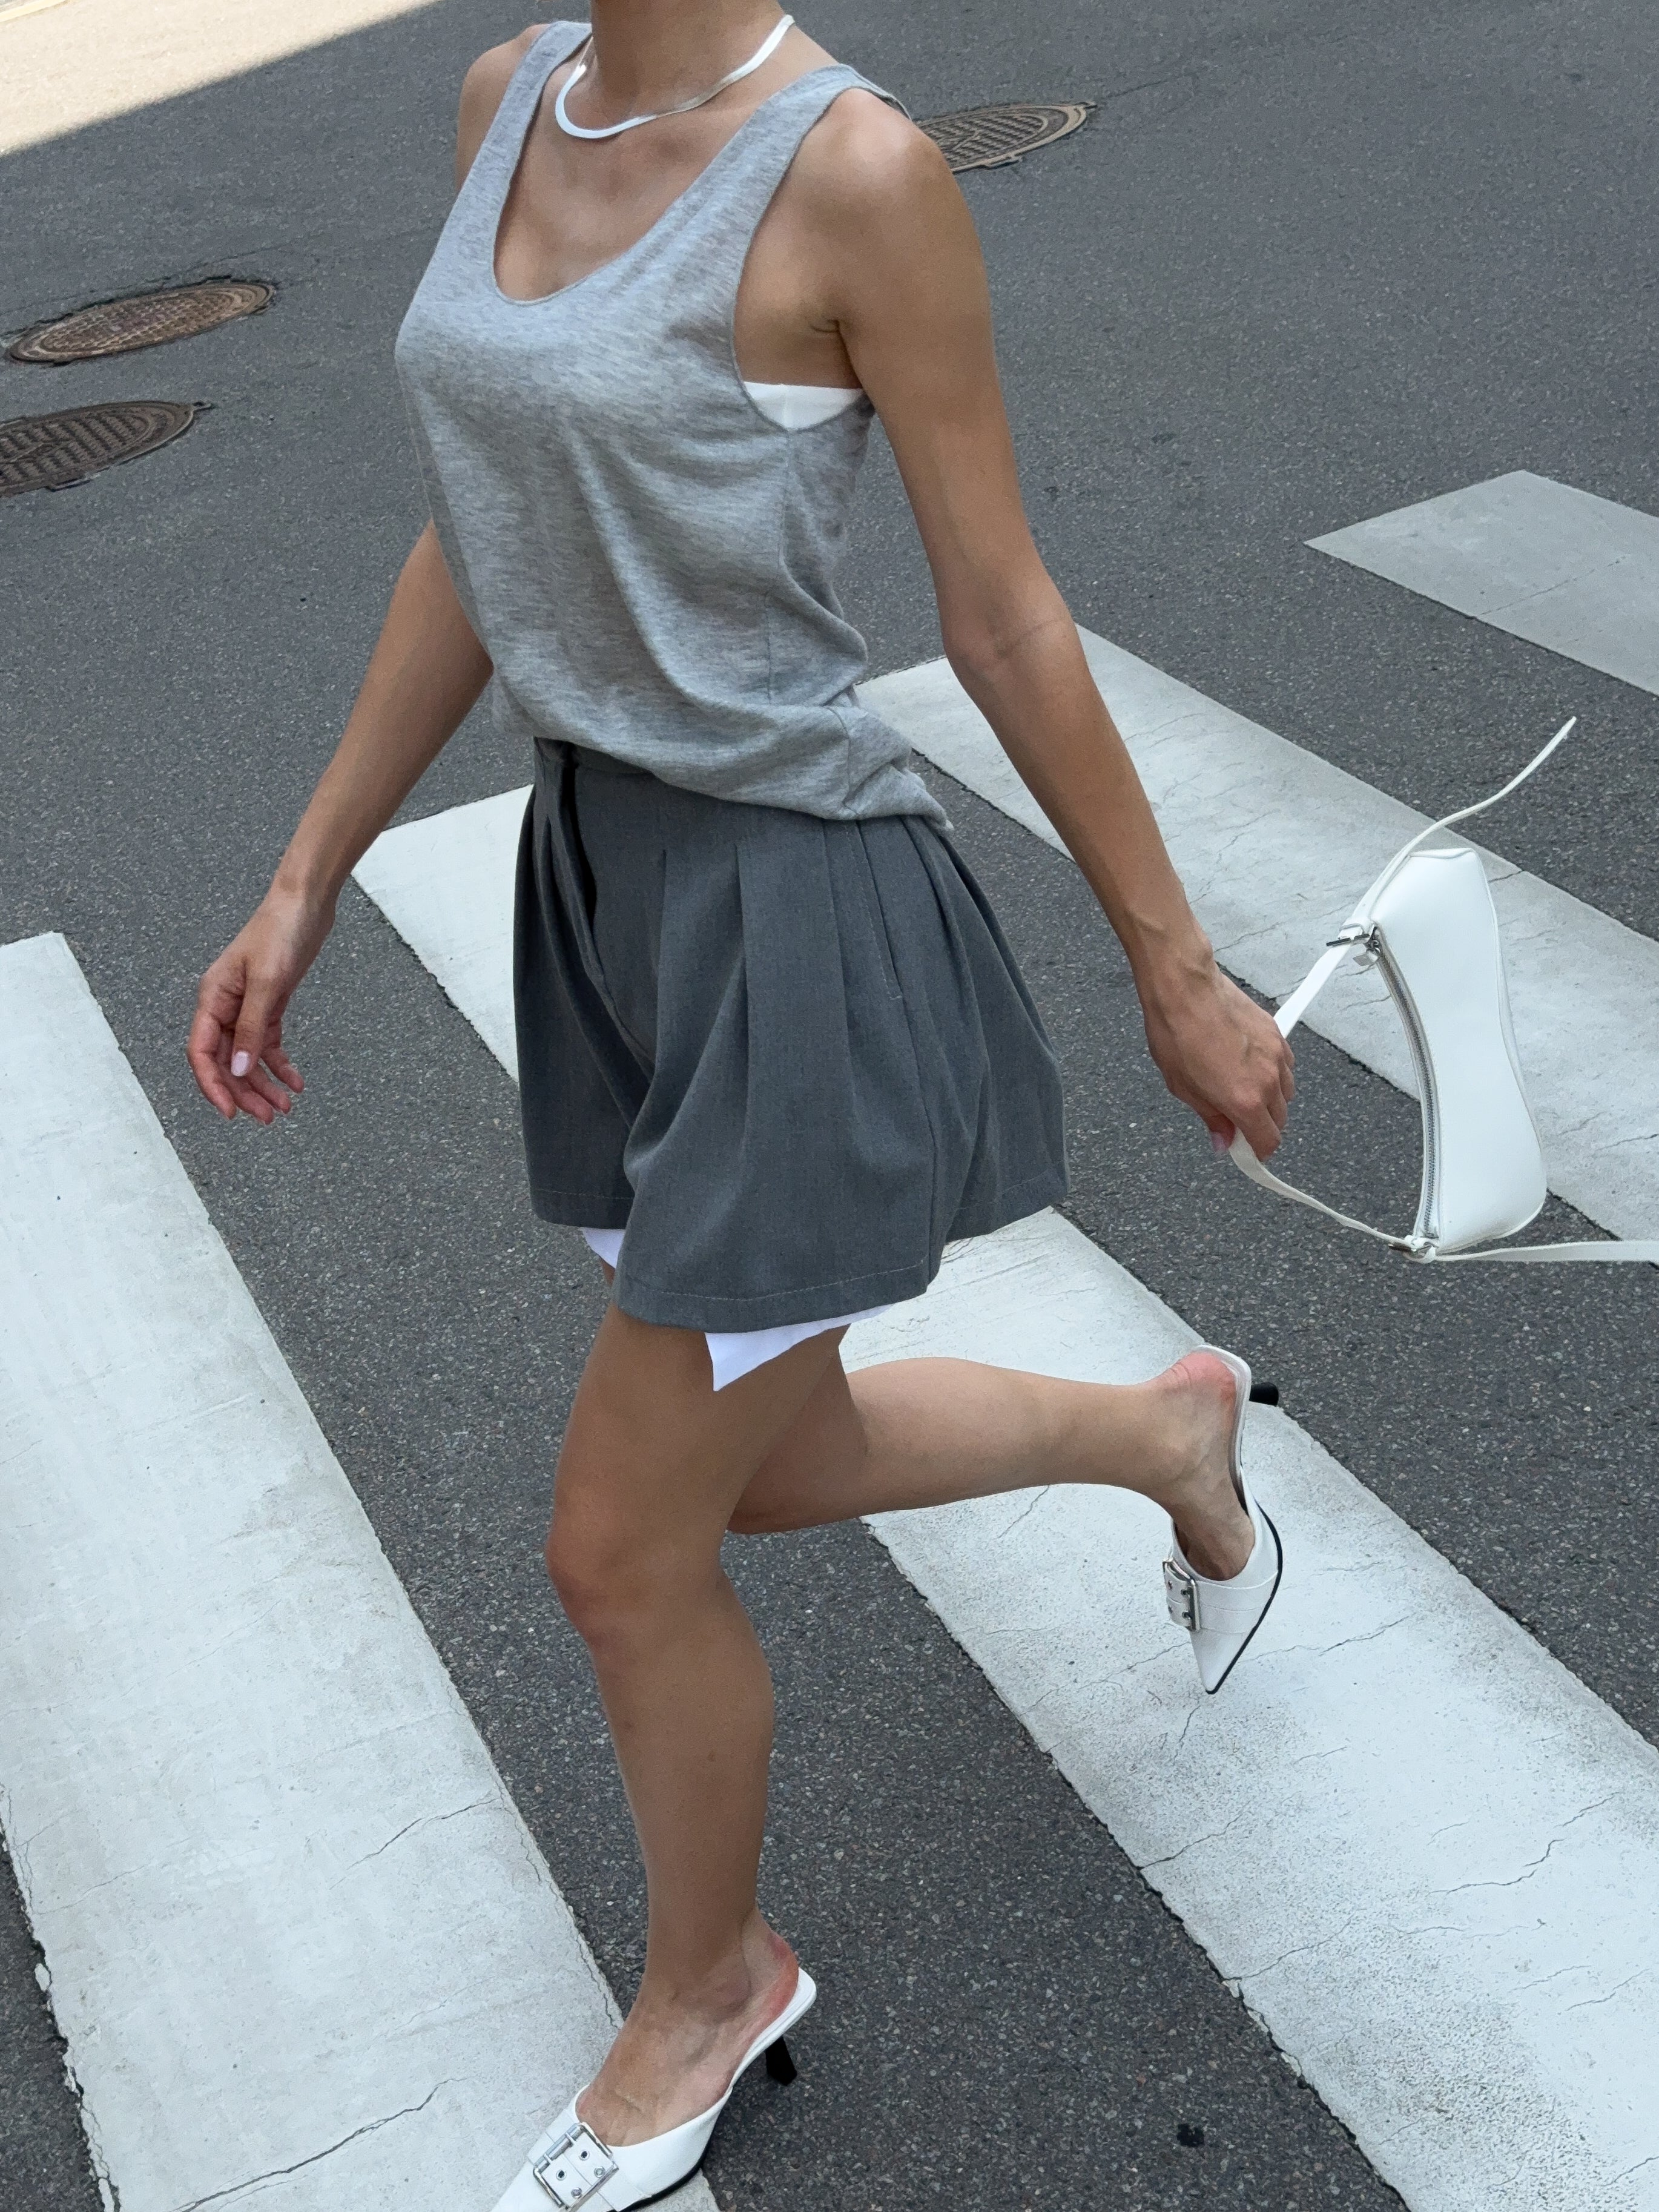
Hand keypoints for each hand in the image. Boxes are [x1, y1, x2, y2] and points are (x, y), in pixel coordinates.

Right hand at [187, 887, 332, 1124]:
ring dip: (263, 1084)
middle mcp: (224, 1006)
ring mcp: (246, 1007)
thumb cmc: (280, 931)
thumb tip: (238, 1068)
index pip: (201, 1052)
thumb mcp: (266, 981)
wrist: (306, 905)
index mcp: (212, 998)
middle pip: (225, 1061)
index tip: (231, 1112)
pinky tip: (295, 1082)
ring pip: (247, 1057)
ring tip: (285, 1107)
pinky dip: (280, 1065)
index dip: (213, 1085)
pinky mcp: (269, 1005)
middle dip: (245, 1092)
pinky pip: (267, 1044)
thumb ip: (252, 1026)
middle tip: (268, 1118)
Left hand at [1140, 956, 1294, 1159]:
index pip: (1268, 1141)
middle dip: (1261, 1127)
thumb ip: (1211, 1118)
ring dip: (1270, 1101)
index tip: (1247, 1153)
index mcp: (1245, 1099)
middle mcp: (1268, 1080)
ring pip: (1286, 1093)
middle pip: (1280, 1120)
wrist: (1185, 988)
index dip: (1258, 1152)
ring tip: (1240, 1091)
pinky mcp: (1277, 1034)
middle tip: (1235, 1121)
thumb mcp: (1183, 1088)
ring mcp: (1276, 1055)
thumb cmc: (1177, 1033)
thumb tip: (1223, 1142)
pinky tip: (1250, 1068)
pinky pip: (1285, 1067)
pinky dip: (1274, 1075)